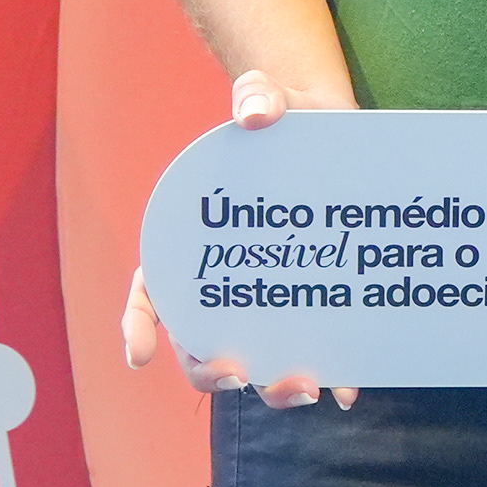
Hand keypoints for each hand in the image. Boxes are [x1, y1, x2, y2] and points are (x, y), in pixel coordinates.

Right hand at [124, 68, 360, 407]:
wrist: (334, 126)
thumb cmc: (283, 115)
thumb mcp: (266, 96)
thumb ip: (256, 96)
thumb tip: (255, 115)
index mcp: (189, 243)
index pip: (150, 292)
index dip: (138, 326)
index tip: (139, 354)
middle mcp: (223, 282)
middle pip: (202, 342)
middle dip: (211, 369)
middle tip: (238, 374)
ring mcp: (269, 296)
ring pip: (258, 357)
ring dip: (273, 385)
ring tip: (305, 390)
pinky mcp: (315, 299)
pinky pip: (316, 346)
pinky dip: (331, 373)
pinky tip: (348, 389)